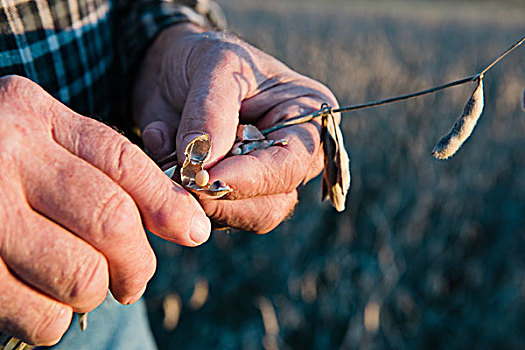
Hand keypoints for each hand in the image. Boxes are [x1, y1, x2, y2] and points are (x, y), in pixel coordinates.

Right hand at [0, 76, 209, 344]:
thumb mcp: (46, 142)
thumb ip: (106, 171)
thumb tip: (188, 224)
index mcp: (35, 117)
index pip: (121, 160)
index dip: (167, 203)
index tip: (195, 232)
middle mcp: (6, 154)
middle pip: (109, 220)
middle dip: (137, 263)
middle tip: (133, 280)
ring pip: (79, 274)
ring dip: (94, 293)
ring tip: (84, 287)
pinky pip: (38, 315)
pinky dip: (55, 319)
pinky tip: (46, 301)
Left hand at [134, 23, 336, 231]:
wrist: (169, 69)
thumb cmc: (204, 58)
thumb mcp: (214, 65)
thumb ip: (211, 112)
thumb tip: (203, 164)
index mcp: (307, 120)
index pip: (291, 165)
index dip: (252, 178)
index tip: (207, 177)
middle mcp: (290, 158)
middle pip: (272, 205)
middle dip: (222, 196)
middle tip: (180, 173)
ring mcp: (259, 181)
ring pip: (238, 218)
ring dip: (197, 198)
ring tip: (168, 155)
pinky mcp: (228, 196)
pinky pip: (208, 215)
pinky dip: (179, 195)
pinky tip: (164, 157)